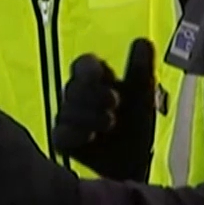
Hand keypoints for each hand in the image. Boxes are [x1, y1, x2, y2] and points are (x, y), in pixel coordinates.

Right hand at [52, 39, 156, 181]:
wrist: (136, 163)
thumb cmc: (136, 124)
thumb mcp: (143, 95)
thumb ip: (141, 69)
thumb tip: (142, 41)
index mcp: (96, 79)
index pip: (83, 65)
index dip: (89, 68)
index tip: (101, 74)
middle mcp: (78, 96)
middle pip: (73, 86)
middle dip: (93, 94)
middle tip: (115, 102)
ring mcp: (68, 119)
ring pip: (66, 110)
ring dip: (88, 115)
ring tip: (110, 122)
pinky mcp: (64, 141)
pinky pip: (60, 134)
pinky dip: (74, 133)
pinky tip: (90, 136)